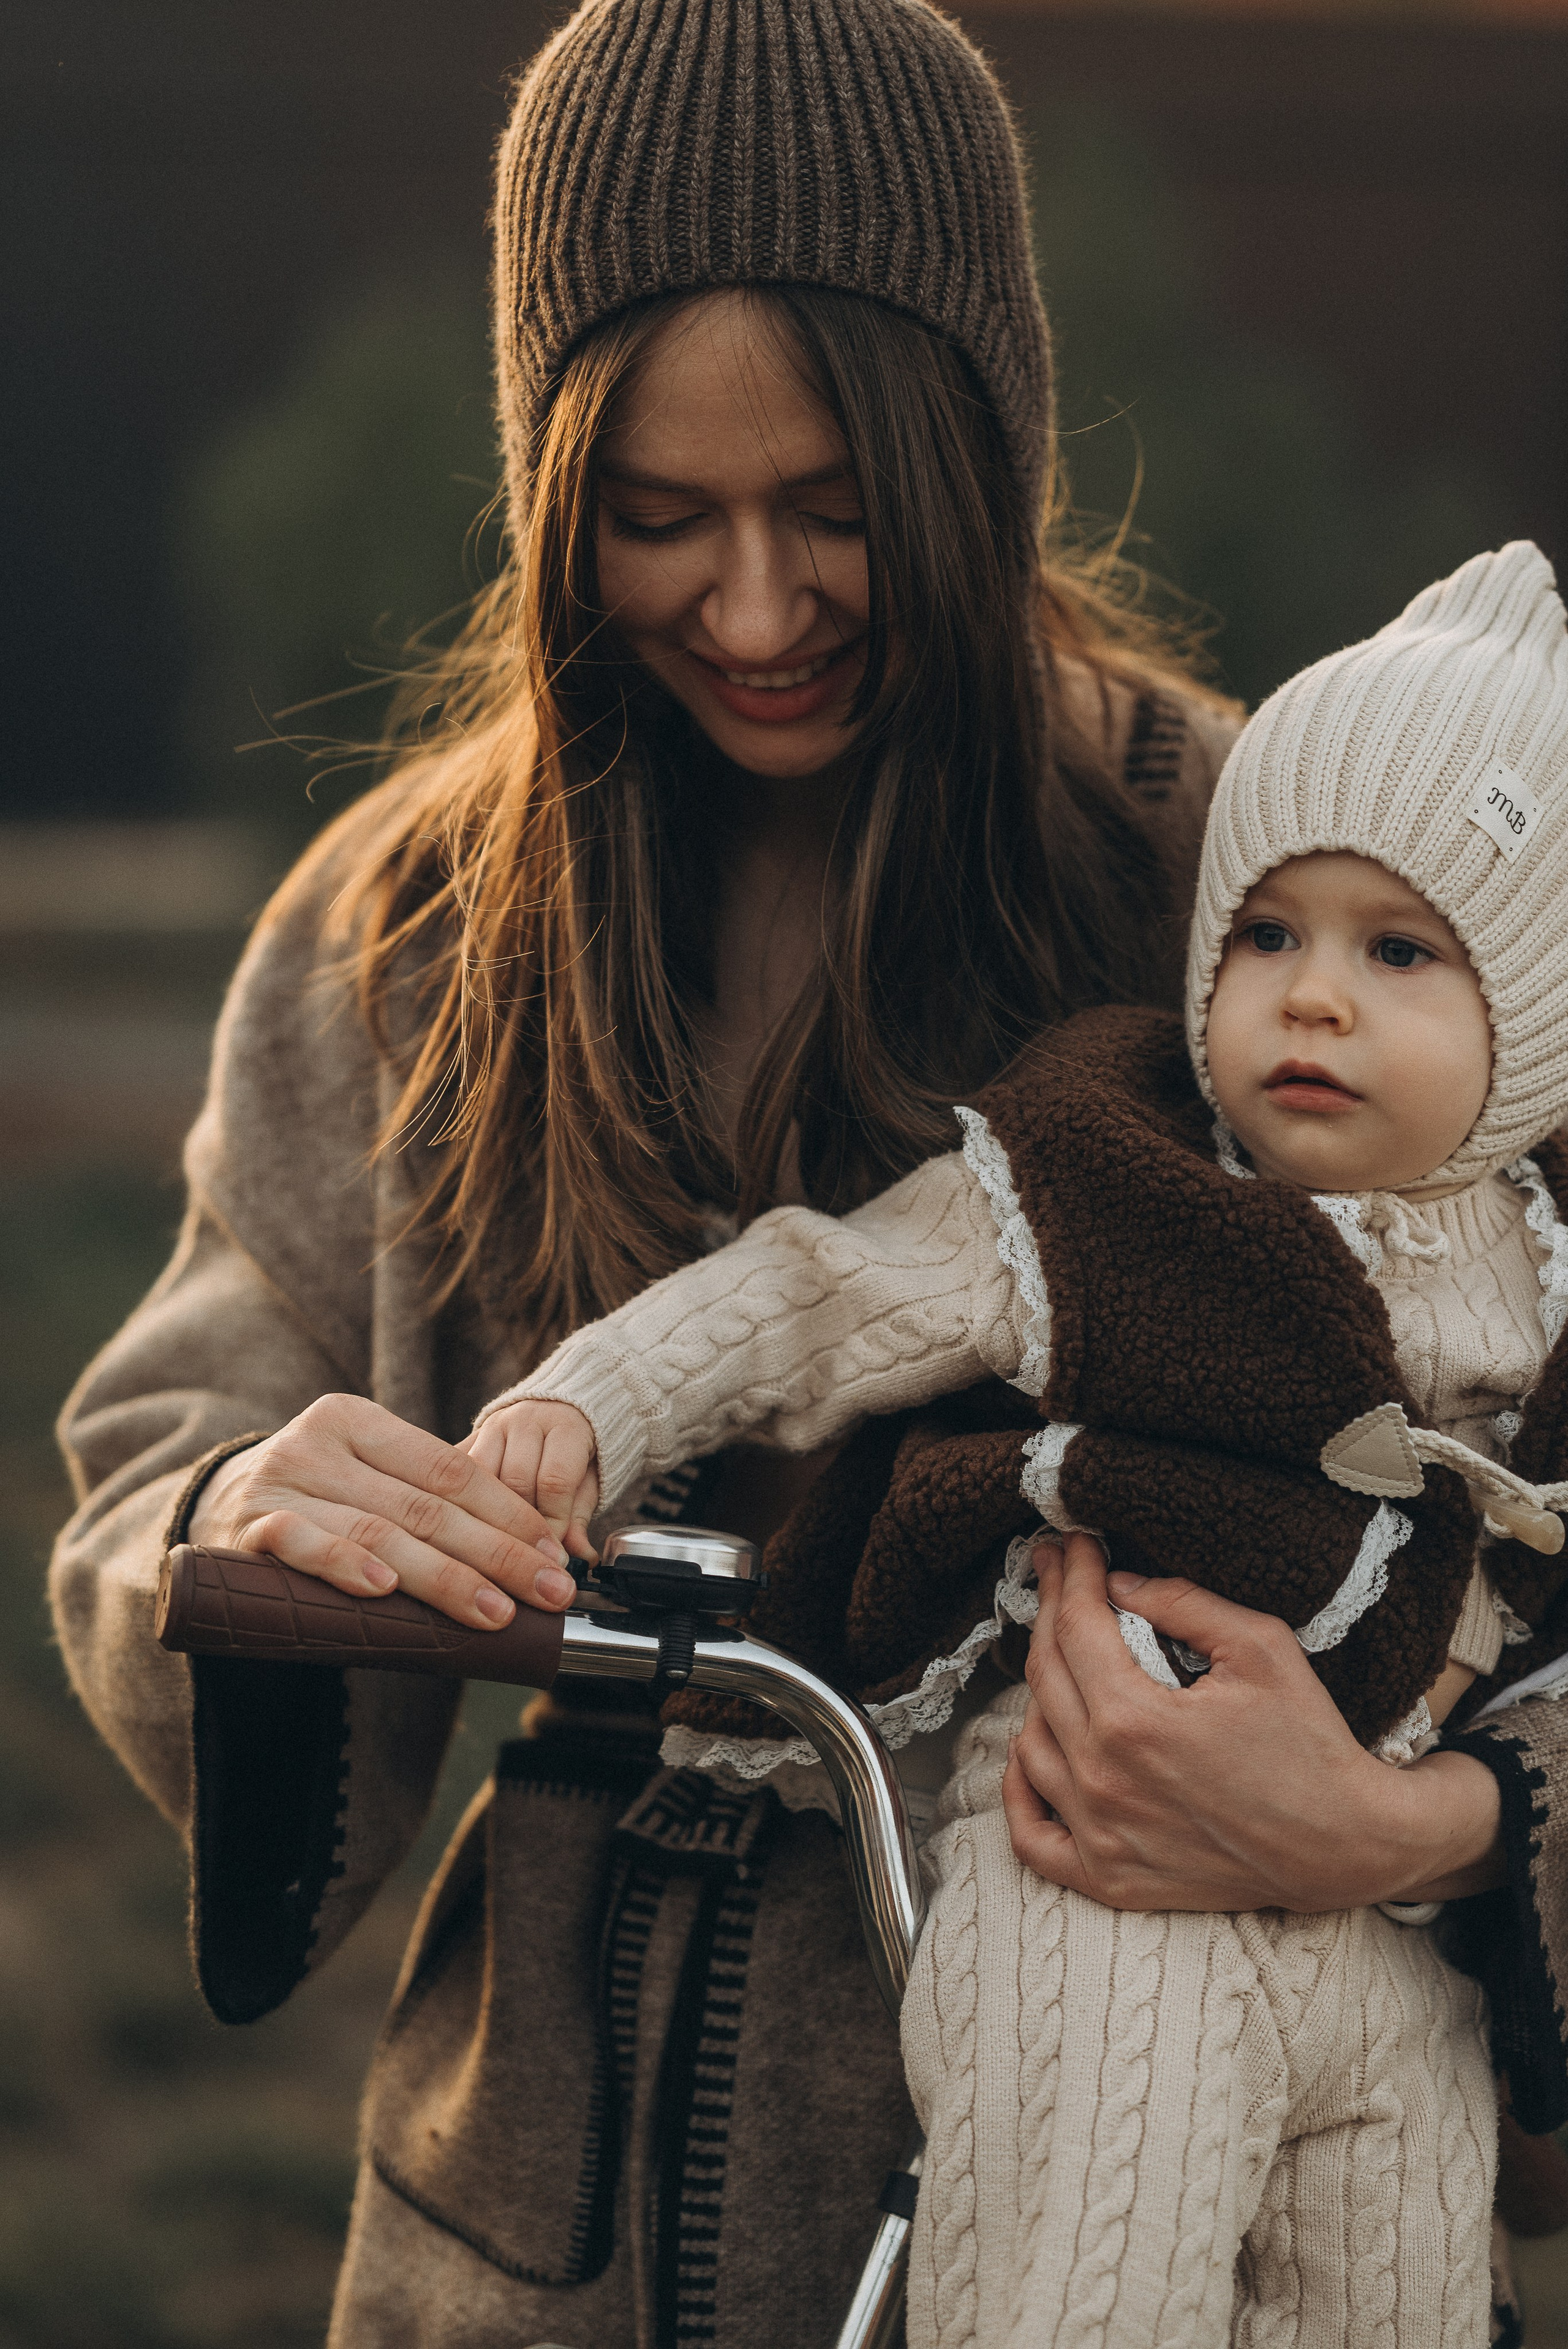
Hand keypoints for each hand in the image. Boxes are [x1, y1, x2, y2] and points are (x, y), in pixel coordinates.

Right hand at [188, 1394, 580, 1628]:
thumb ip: (426, 1502)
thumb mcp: (364, 1481)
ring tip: (494, 1611)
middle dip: (497, 1553)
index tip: (553, 1554)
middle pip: (426, 1505)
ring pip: (380, 1532)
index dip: (508, 1514)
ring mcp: (281, 1483)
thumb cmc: (311, 1502)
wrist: (207, 1510)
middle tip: (549, 1591)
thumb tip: (527, 1550)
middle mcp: (318, 1442)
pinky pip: (305, 1546)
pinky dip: (346, 1566)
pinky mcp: (249, 1529)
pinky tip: (385, 1588)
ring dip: (444, 1577)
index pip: (450, 1468)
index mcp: (358, 1420)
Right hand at [461, 1400, 599, 1560]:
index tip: (552, 1555)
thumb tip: (581, 1558)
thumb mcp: (587, 1483)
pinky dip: (461, 1502)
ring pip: (479, 1479)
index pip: (554, 1481)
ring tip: (495, 1547)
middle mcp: (526, 1419)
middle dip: (520, 1525)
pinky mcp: (468, 1437)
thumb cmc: (576, 1453)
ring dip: (486, 1516)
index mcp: (565, 1426)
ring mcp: (492, 1426)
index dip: (553, 1524)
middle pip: (515, 1481)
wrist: (558, 1409)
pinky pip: (457, 1473)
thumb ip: (580, 1518)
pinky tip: (467, 1528)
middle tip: (525, 1557)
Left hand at [1001, 1533, 1504, 1911]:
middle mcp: (1104, 1782)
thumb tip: (1120, 1584)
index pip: (1076, 1628)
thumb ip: (1183, 1603)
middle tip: (1057, 1575)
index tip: (1071, 1545)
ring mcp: (1101, 1838)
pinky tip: (1035, 1751)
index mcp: (1134, 1722)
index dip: (1070, 1575)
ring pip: (1029, 1745)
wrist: (1345, 1846)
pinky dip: (1021, 1791)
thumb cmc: (1310, 1744)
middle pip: (1045, 1676)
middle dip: (1049, 1611)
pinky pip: (1031, 1836)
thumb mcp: (1261, 1647)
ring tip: (1067, 1657)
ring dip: (1041, 1692)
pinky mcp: (1110, 1880)